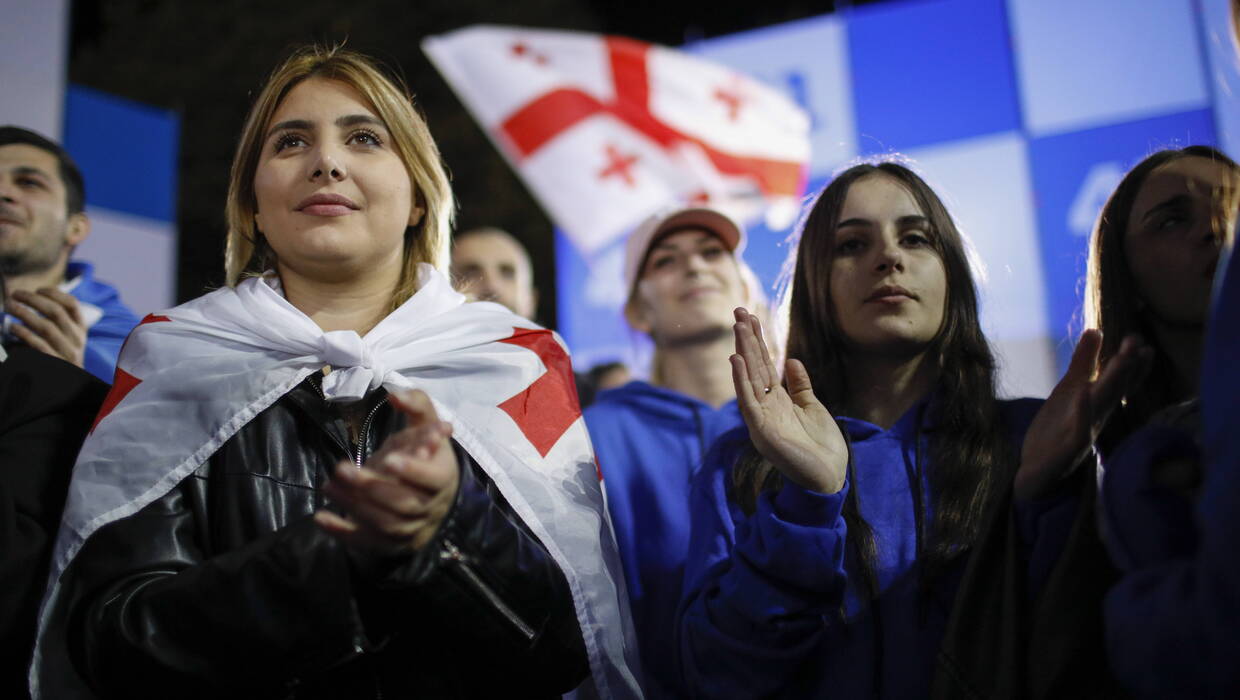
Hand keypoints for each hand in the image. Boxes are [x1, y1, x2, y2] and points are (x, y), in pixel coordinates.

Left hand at [6, 288, 87, 366]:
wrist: (67, 381)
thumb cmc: (60, 353)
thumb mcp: (67, 337)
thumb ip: (57, 320)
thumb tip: (30, 298)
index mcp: (81, 329)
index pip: (72, 305)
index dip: (55, 294)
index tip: (38, 289)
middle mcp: (77, 339)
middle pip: (56, 312)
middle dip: (33, 300)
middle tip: (16, 294)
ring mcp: (67, 352)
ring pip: (46, 327)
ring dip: (24, 313)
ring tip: (9, 307)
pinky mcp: (54, 362)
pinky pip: (37, 344)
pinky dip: (23, 333)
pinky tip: (12, 327)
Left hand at [315, 390, 460, 554]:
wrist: (429, 497)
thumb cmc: (425, 453)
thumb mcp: (426, 426)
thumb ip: (416, 405)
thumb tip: (395, 396)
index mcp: (444, 477)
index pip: (433, 479)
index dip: (413, 471)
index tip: (389, 458)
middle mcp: (431, 507)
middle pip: (403, 503)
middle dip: (371, 487)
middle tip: (340, 469)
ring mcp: (412, 529)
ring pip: (385, 524)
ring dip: (354, 506)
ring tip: (328, 486)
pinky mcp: (392, 544)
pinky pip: (368, 542)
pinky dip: (343, 532)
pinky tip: (321, 518)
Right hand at [731, 307, 847, 493]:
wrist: (829, 477)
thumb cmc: (822, 447)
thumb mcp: (813, 407)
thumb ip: (800, 385)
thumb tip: (790, 360)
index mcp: (777, 401)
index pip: (764, 365)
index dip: (758, 341)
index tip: (751, 316)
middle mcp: (765, 406)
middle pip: (754, 366)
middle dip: (747, 338)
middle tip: (738, 310)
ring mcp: (761, 417)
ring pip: (749, 378)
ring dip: (743, 351)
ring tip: (738, 325)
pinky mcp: (761, 430)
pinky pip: (748, 401)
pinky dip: (741, 380)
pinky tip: (736, 359)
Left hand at [1015, 330, 1152, 499]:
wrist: (1034, 468)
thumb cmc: (1055, 427)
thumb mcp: (1069, 390)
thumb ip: (1083, 362)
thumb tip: (1096, 330)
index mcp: (1097, 404)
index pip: (1119, 383)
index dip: (1132, 365)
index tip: (1142, 343)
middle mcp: (1096, 418)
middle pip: (1114, 390)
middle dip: (1126, 367)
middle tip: (1137, 342)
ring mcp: (1084, 434)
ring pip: (1101, 406)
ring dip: (1113, 384)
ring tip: (1121, 360)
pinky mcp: (1068, 449)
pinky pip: (1079, 430)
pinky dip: (1083, 412)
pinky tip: (1084, 393)